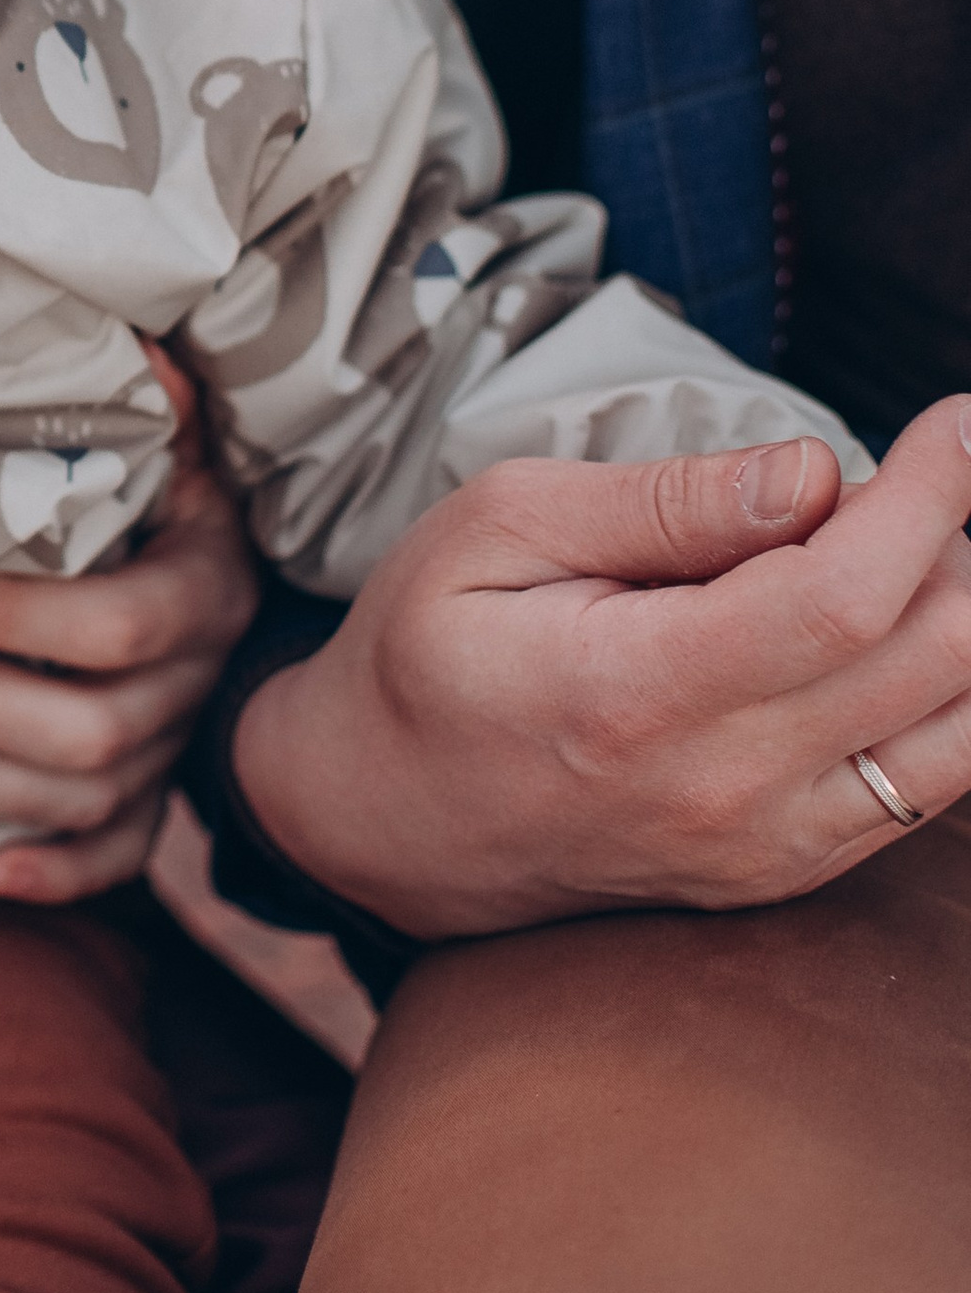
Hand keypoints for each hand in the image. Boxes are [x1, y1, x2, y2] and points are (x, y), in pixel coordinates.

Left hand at [0, 452, 260, 902]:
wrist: (237, 587)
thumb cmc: (176, 506)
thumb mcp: (173, 453)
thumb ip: (154, 411)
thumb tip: (133, 345)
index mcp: (205, 593)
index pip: (111, 626)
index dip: (12, 619)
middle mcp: (198, 685)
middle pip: (88, 727)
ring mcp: (179, 750)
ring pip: (86, 796)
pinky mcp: (161, 798)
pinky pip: (122, 854)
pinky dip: (61, 873)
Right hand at [237, 406, 970, 939]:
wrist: (380, 819)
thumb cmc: (427, 649)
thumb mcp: (498, 526)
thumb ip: (661, 503)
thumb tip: (814, 475)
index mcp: (636, 693)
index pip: (844, 595)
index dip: (930, 495)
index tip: (958, 419)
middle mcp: (722, 792)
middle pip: (933, 661)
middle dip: (956, 541)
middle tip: (908, 473)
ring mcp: (763, 850)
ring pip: (959, 738)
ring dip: (959, 621)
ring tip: (890, 550)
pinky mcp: (784, 874)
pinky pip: (926, 790)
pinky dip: (941, 696)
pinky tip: (883, 628)